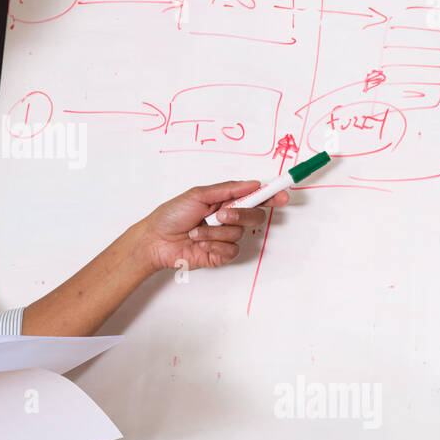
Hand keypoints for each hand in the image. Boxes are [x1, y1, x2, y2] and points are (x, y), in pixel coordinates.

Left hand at [134, 179, 289, 272]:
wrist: (157, 240)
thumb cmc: (172, 215)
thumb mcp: (198, 195)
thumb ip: (227, 190)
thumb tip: (252, 183)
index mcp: (225, 201)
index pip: (254, 197)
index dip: (271, 196)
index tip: (282, 195)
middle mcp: (229, 218)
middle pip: (254, 215)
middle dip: (239, 214)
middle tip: (221, 214)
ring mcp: (225, 237)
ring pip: (239, 234)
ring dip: (215, 232)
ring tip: (196, 231)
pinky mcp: (221, 255)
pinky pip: (231, 250)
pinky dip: (214, 246)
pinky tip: (199, 244)